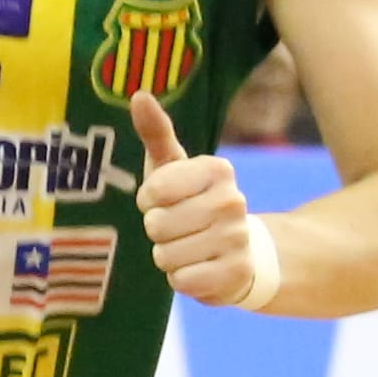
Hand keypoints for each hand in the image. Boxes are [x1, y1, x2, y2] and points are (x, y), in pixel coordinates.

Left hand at [128, 91, 280, 308]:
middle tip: (179, 228)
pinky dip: (181, 279)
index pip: (153, 190)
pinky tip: (200, 267)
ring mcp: (238, 238)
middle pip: (157, 225)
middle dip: (158, 231)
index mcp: (218, 170)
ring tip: (189, 247)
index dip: (150, 200)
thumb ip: (155, 133)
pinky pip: (182, 281)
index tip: (164, 200)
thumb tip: (139, 95)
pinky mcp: (237, 274)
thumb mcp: (172, 167)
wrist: (237, 251)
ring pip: (166, 255)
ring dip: (168, 256)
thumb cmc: (192, 202)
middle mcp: (234, 201)